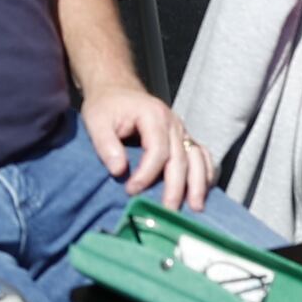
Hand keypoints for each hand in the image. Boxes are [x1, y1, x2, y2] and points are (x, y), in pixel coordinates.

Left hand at [83, 88, 209, 206]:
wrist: (117, 89)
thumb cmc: (106, 106)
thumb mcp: (96, 121)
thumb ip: (106, 145)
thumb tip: (118, 171)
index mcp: (153, 115)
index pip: (157, 150)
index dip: (146, 174)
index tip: (131, 190)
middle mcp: (173, 123)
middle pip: (180, 158)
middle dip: (175, 187)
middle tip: (168, 211)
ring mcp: (181, 130)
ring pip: (197, 158)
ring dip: (198, 183)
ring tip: (195, 207)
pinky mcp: (183, 138)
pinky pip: (201, 155)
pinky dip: (206, 172)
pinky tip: (204, 191)